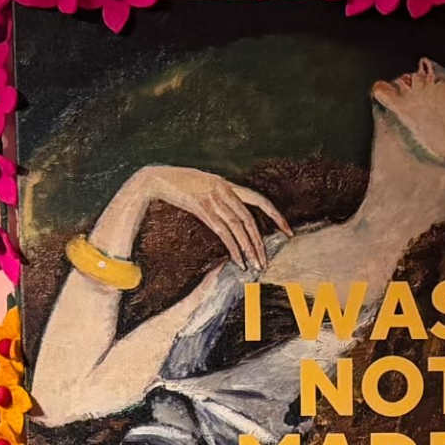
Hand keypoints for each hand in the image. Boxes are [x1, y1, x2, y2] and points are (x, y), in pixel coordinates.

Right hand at [107, 166, 286, 271]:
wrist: (157, 178)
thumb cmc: (178, 184)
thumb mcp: (203, 186)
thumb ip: (219, 198)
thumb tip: (229, 214)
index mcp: (228, 184)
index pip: (259, 200)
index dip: (275, 216)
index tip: (287, 231)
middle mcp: (224, 190)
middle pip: (250, 220)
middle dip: (260, 243)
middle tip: (266, 261)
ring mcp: (214, 199)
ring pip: (238, 228)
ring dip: (248, 249)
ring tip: (255, 266)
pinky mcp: (202, 209)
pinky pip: (223, 232)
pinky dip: (233, 248)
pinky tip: (238, 261)